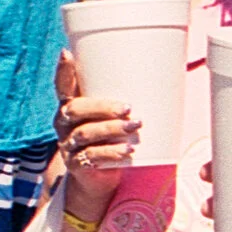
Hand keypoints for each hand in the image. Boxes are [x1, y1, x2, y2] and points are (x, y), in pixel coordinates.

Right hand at [52, 53, 136, 206]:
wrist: (96, 179)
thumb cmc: (108, 139)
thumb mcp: (108, 119)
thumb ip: (122, 100)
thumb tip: (169, 74)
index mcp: (69, 107)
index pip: (62, 87)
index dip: (62, 71)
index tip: (66, 53)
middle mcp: (63, 125)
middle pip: (75, 110)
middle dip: (102, 107)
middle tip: (127, 107)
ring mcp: (68, 146)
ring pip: (86, 134)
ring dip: (112, 129)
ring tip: (135, 127)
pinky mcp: (76, 165)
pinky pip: (92, 157)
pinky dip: (112, 153)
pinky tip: (128, 151)